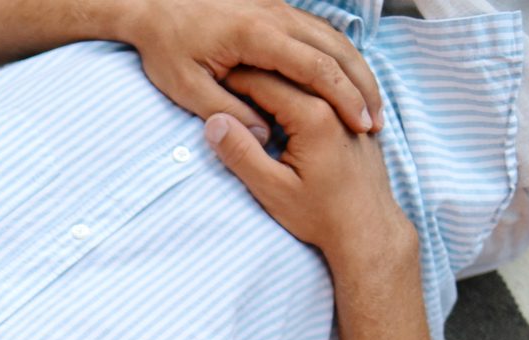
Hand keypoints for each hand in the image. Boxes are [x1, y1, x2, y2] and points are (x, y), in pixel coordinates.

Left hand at [121, 0, 379, 137]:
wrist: (153, 5)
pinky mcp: (276, 7)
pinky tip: (346, 81)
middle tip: (375, 122)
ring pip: (333, 37)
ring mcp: (279, 7)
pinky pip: (318, 31)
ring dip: (355, 71)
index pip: (316, 68)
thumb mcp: (186, 88)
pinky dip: (338, 56)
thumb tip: (263, 138)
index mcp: (257, 35)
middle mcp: (276, 15)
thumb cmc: (165, 47)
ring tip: (369, 106)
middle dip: (362, 87)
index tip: (360, 125)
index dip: (343, 99)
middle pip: (336, 50)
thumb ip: (225, 113)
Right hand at [203, 67, 414, 265]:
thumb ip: (241, 154)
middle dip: (254, 72)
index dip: (232, 78)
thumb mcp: (272, 190)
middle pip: (286, 71)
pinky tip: (283, 96)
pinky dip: (300, 86)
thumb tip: (214, 121)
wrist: (368, 229)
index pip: (262, 80)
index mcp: (312, 115)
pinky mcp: (354, 115)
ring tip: (251, 82)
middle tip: (225, 78)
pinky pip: (323, 89)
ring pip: (306, 77)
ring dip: (278, 76)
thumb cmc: (320, 215)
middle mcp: (336, 102)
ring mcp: (349, 107)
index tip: (212, 80)